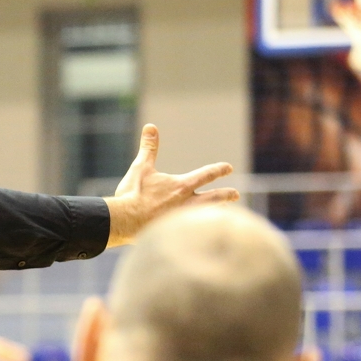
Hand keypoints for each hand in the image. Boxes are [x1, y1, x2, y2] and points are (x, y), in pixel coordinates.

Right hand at [105, 125, 238, 245]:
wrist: (125, 222)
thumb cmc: (133, 194)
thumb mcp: (141, 168)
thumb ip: (149, 148)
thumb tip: (151, 127)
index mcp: (181, 186)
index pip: (207, 174)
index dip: (219, 170)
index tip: (228, 168)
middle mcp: (187, 203)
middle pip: (214, 198)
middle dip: (226, 195)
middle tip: (236, 194)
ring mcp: (182, 220)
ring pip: (207, 214)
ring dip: (217, 211)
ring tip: (223, 211)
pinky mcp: (175, 232)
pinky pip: (194, 229)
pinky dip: (203, 228)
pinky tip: (205, 230)